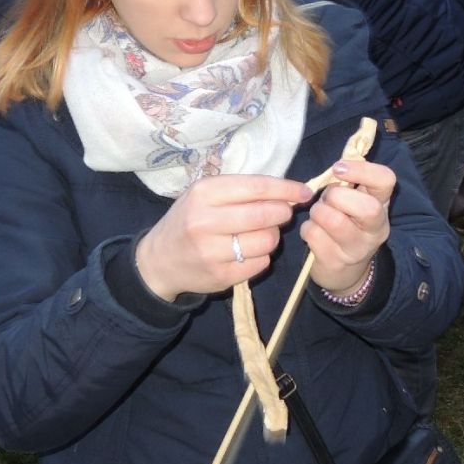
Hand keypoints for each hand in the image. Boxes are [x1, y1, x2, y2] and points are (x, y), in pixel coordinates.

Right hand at [135, 174, 312, 301]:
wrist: (159, 261)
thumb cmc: (188, 220)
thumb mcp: (204, 196)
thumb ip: (240, 191)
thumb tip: (287, 192)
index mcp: (203, 193)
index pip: (257, 187)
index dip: (286, 189)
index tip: (304, 192)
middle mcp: (205, 221)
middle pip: (265, 215)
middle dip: (282, 213)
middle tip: (282, 214)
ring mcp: (212, 251)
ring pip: (267, 241)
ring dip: (273, 237)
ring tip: (261, 234)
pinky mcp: (220, 276)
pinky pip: (260, 263)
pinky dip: (262, 257)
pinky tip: (249, 252)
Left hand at [301, 158, 395, 294]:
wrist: (346, 272)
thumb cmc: (347, 225)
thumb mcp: (355, 203)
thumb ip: (349, 183)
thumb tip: (338, 164)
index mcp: (382, 206)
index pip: (386, 180)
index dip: (362, 170)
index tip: (338, 169)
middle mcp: (376, 229)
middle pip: (365, 207)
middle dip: (335, 196)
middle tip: (327, 199)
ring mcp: (357, 249)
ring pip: (333, 220)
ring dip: (318, 212)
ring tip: (319, 215)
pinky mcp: (336, 262)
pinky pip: (313, 235)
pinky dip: (308, 229)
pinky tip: (314, 232)